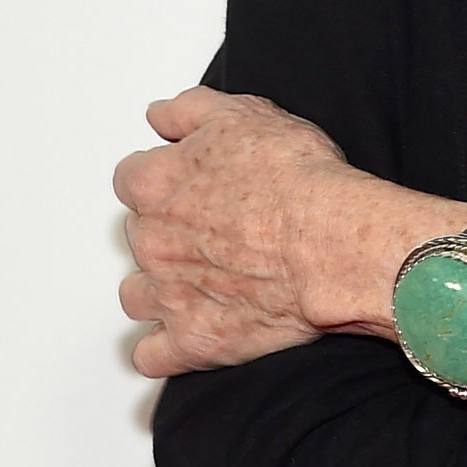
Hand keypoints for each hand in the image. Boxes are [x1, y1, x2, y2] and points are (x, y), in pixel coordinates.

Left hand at [115, 86, 405, 378]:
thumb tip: (159, 116)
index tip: (190, 183)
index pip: (131, 178)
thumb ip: (188, 110)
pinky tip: (185, 334)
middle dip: (168, 232)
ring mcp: (168, 295)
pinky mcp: (193, 340)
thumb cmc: (298, 181)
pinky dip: (165, 348)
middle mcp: (152, 240)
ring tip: (199, 282)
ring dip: (160, 289)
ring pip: (137, 295)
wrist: (334, 242)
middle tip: (214, 228)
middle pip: (140, 235)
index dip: (165, 179)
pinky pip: (152, 356)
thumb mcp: (244, 115)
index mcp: (156, 184)